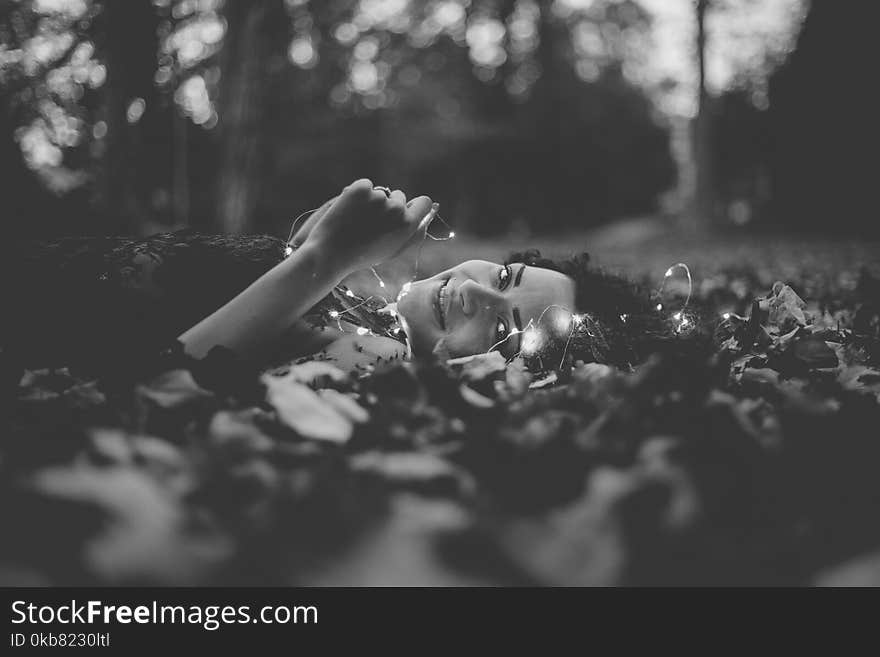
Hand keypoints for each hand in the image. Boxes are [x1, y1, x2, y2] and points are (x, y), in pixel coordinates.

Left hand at [302, 179, 432, 275]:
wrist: (329, 253)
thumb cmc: (361, 256)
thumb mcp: (392, 248)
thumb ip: (412, 231)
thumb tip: (430, 212)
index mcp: (407, 225)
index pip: (424, 203)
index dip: (415, 205)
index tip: (406, 207)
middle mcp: (396, 209)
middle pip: (399, 196)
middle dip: (388, 204)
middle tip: (370, 222)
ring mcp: (378, 197)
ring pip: (379, 192)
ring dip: (370, 200)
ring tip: (355, 220)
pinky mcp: (360, 188)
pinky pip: (365, 185)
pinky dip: (357, 193)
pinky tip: (347, 210)